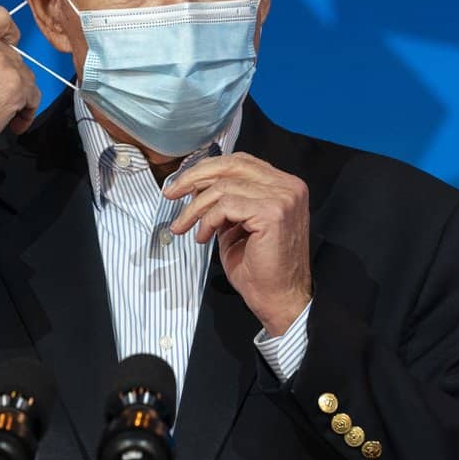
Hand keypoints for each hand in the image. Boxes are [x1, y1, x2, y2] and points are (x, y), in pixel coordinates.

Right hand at [0, 6, 41, 168]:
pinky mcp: (13, 85)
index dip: (8, 34)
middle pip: (13, 53)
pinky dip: (27, 111)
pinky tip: (12, 124)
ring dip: (19, 95)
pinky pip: (33, 95)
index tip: (8, 48)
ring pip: (25, 74)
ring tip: (4, 116)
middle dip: (9, 76)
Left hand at [164, 153, 312, 336]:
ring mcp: (283, 197)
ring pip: (223, 187)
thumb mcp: (235, 224)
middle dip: (193, 178)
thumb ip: (223, 200)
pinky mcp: (273, 212)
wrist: (278, 297)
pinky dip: (207, 221)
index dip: (206, 169)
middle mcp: (288, 186)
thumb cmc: (258, 266)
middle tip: (170, 194)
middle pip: (230, 166)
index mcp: (283, 185)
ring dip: (194, 208)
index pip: (239, 162)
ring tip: (183, 226)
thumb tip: (194, 185)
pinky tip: (202, 237)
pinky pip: (225, 206)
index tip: (181, 183)